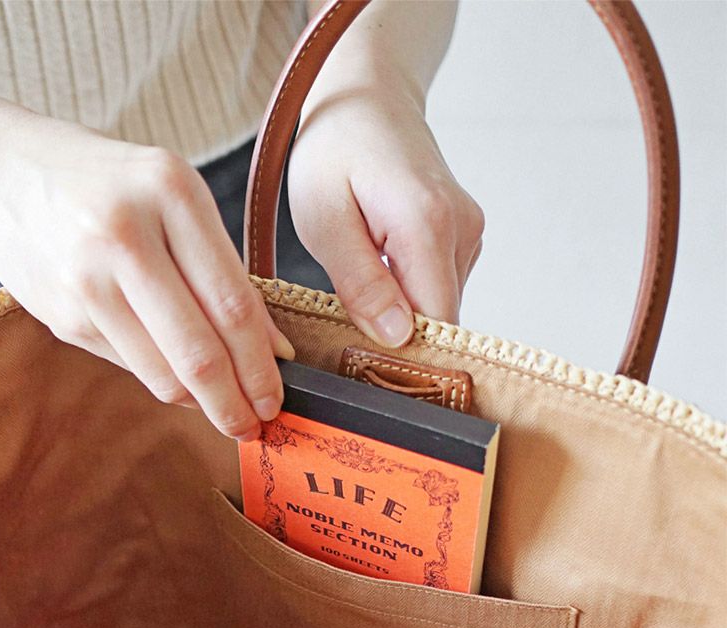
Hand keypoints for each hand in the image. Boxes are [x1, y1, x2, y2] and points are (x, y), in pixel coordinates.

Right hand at [0, 91, 294, 439]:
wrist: (4, 171)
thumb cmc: (110, 188)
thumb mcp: (174, 202)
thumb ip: (225, 272)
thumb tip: (274, 351)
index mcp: (171, 193)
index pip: (233, 303)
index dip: (260, 365)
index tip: (274, 398)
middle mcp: (127, 234)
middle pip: (200, 351)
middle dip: (234, 402)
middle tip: (252, 427)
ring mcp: (88, 278)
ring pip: (163, 372)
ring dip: (200, 403)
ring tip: (220, 410)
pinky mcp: (63, 313)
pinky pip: (130, 365)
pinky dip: (161, 381)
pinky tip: (174, 377)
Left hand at [287, 82, 483, 346]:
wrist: (367, 98)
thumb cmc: (334, 152)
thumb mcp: (324, 220)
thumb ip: (361, 283)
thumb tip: (396, 337)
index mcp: (427, 225)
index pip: (435, 325)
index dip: (403, 354)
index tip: (364, 361)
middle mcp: (462, 229)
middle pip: (441, 321)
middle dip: (399, 334)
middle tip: (350, 320)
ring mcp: (470, 232)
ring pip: (440, 307)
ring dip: (402, 310)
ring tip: (363, 274)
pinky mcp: (467, 236)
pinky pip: (440, 287)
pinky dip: (410, 291)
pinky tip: (382, 265)